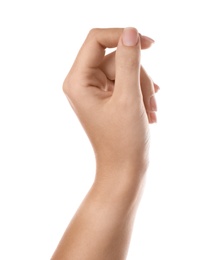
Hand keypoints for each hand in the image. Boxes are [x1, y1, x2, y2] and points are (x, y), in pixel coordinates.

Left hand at [63, 27, 157, 176]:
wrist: (124, 168)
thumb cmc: (124, 140)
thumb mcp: (129, 98)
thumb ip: (129, 62)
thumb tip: (131, 33)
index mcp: (78, 82)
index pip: (96, 40)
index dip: (122, 36)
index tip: (148, 43)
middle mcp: (82, 83)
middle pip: (115, 57)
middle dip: (138, 75)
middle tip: (150, 99)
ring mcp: (94, 90)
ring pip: (124, 70)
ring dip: (142, 87)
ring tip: (151, 110)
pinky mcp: (106, 97)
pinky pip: (126, 82)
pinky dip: (140, 93)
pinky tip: (150, 110)